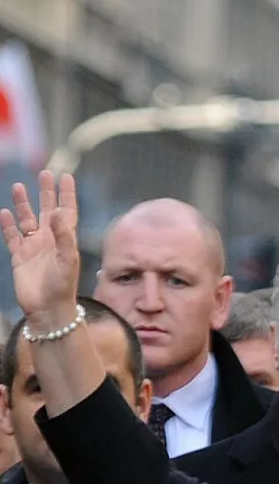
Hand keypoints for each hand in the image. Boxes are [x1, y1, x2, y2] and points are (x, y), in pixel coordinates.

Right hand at [0, 171, 81, 327]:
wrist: (47, 310)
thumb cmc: (63, 286)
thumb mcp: (67, 259)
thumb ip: (63, 236)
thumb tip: (59, 211)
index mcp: (65, 239)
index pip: (67, 211)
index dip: (67, 195)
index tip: (66, 176)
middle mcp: (50, 240)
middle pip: (47, 210)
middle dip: (46, 193)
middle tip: (44, 173)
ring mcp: (33, 248)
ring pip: (27, 220)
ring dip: (23, 204)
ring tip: (18, 186)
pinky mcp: (19, 257)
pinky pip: (12, 237)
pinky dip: (7, 225)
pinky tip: (4, 213)